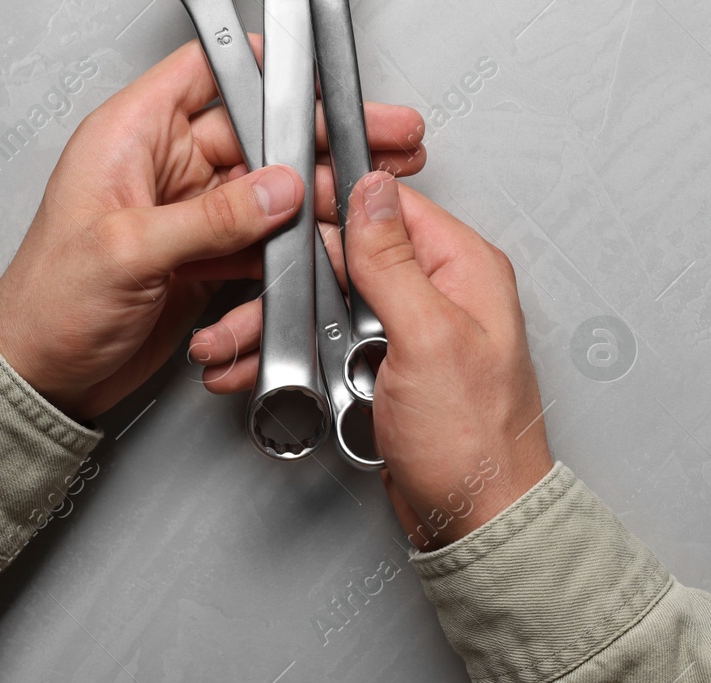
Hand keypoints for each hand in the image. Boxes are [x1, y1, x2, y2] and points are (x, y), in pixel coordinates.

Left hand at [0, 39, 424, 421]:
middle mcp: (163, 164)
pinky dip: (296, 243)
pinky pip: (263, 237)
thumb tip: (279, 187)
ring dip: (319, 192)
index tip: (319, 72)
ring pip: (270, 186)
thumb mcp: (127, 251)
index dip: (264, 65)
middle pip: (258, 130)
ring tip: (367, 194)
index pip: (206, 70)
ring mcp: (187, 209)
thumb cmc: (47, 305)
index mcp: (130, 136)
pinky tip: (329, 242)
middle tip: (378, 134)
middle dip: (321, 135)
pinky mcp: (204, 253)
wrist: (39, 379)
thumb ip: (211, 218)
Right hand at [191, 172, 552, 549]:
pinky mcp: (385, 368)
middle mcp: (437, 292)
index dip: (330, 203)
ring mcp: (408, 331)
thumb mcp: (429, 335)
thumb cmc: (475, 440)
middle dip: (285, 282)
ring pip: (327, 305)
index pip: (388, 207)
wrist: (476, 519)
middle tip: (243, 300)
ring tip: (233, 347)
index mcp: (462, 268)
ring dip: (277, 327)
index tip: (279, 207)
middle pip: (345, 258)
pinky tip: (257, 370)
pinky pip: (330, 346)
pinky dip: (292, 359)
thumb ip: (393, 261)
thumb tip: (372, 190)